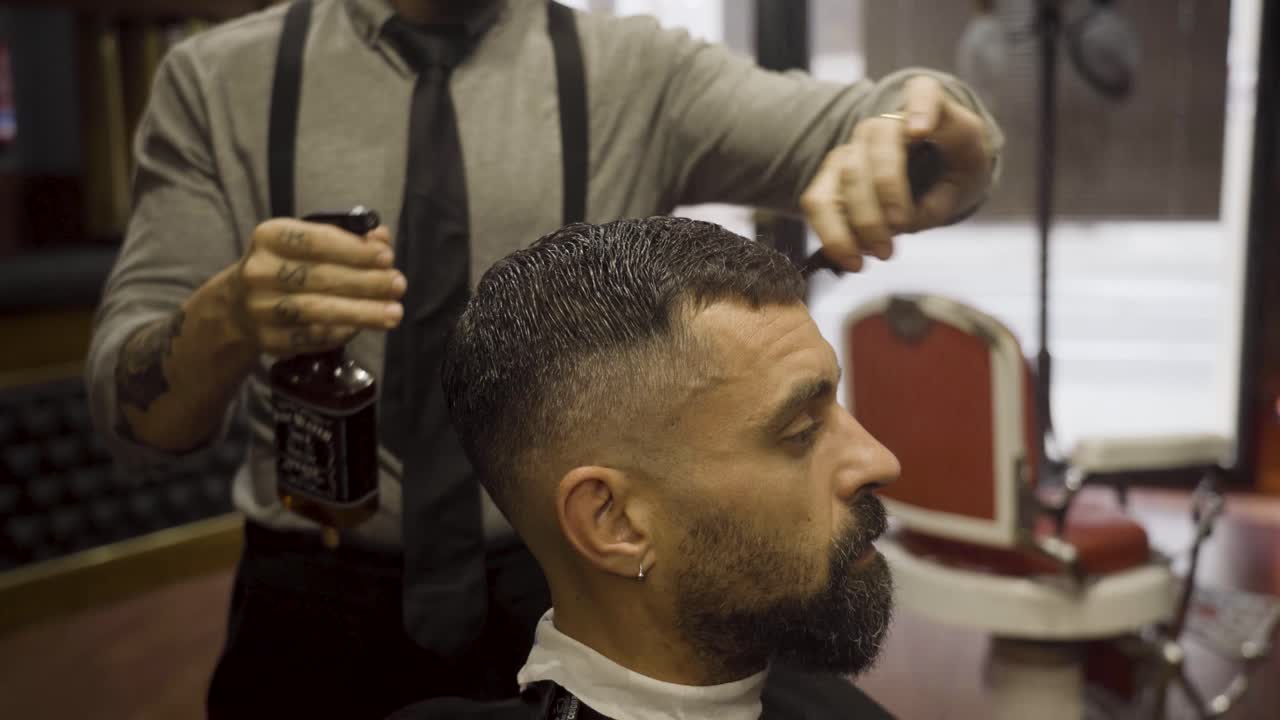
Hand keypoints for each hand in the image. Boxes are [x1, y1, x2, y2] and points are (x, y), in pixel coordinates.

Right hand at [230, 218, 405, 355]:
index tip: (387, 257)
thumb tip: (381, 239)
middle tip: (398, 285)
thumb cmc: (286, 267)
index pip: (316, 240)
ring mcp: (261, 308)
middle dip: (366, 282)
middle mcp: (259, 271)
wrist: (237, 306)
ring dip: (361, 312)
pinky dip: (342, 333)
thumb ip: (346, 239)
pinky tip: (363, 327)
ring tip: (393, 313)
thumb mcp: (307, 244)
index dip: (354, 250)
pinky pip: (311, 338)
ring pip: (317, 311)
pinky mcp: (268, 340)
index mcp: (270, 237)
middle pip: (320, 277)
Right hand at [800, 75, 993, 270]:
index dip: (920, 108)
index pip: (924, 92)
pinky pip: (818, 200)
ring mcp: (855, 146)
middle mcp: (885, 122)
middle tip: (902, 240)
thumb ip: (943, 197)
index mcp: (929, 107)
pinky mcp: (832, 175)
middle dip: (885, 196)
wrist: (929, 169)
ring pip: (844, 174)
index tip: (919, 131)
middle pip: (877, 145)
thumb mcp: (969, 176)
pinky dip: (831, 232)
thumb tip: (901, 223)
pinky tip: (851, 259)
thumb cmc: (954, 167)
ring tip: (878, 256)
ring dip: (858, 220)